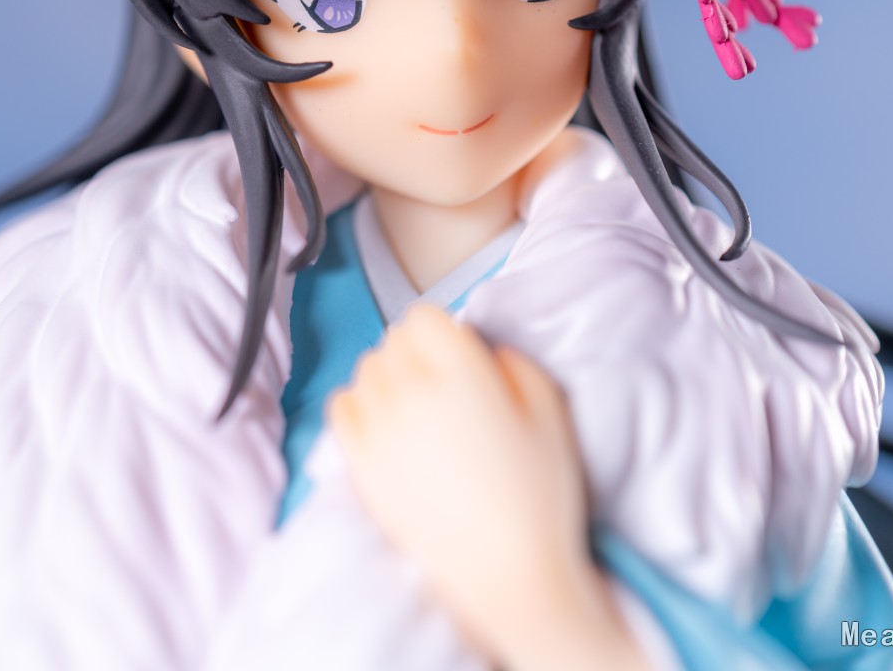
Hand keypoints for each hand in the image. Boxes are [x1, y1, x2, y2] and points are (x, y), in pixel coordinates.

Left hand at [326, 305, 647, 669]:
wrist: (510, 576)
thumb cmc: (539, 498)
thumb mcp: (552, 413)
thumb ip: (515, 363)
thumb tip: (482, 351)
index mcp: (459, 373)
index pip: (424, 317)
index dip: (445, 334)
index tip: (460, 358)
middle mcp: (410, 392)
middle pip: (393, 342)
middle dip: (417, 354)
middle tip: (445, 389)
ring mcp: (378, 429)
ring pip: (366, 371)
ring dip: (389, 379)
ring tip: (417, 411)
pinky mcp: (360, 466)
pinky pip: (340, 408)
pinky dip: (359, 407)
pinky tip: (386, 427)